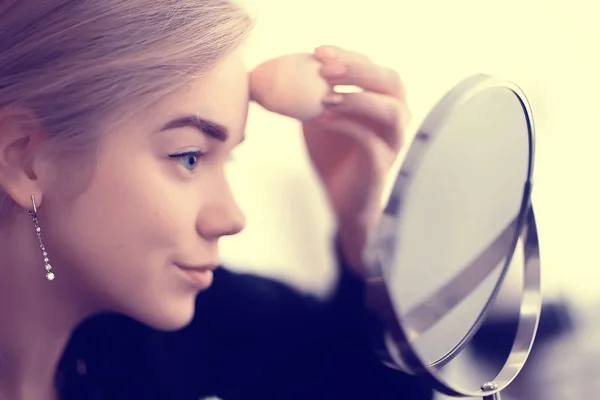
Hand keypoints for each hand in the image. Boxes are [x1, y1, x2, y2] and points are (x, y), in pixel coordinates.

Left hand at [302, 46, 409, 273]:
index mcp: (382, 99)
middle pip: (390, 81)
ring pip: (390, 110)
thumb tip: (273, 69)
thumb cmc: (330, 153)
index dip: (347, 56)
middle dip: (358, 70)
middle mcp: (396, 116)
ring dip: (358, 99)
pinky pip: (371, 141)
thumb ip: (307, 93)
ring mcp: (392, 142)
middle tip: (325, 68)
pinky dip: (347, 126)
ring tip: (325, 97)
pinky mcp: (381, 166)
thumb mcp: (316, 116)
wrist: (340, 198)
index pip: (372, 67)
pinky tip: (321, 121)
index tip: (317, 51)